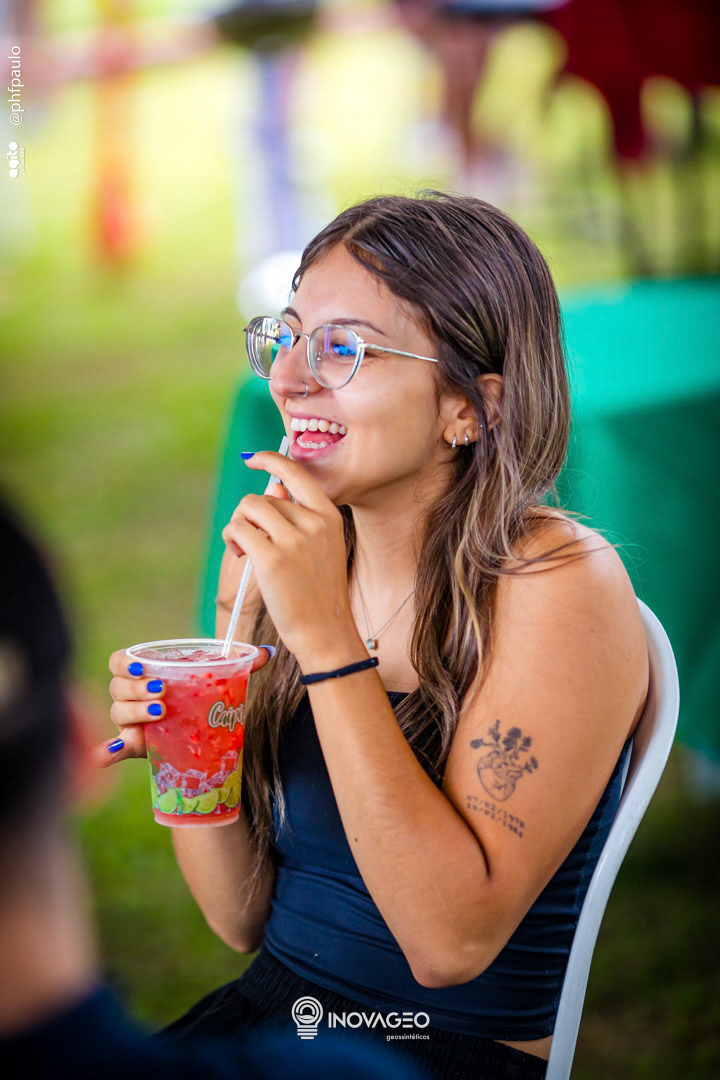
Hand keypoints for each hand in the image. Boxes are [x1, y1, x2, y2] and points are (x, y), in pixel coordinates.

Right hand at [92, 646, 273, 766]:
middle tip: (162, 693)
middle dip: (137, 688)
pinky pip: (114, 749)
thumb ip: (241, 664)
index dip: (125, 662)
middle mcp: (131, 695)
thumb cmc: (202, 697)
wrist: (199, 730)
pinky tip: (104, 755)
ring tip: (160, 713)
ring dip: (134, 712)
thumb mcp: (218, 679)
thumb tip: (268, 653)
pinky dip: (107, 751)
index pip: (120, 662)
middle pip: (118, 687)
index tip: (144, 666)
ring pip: (118, 712)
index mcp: (145, 673)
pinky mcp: (134, 745)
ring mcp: (130, 721)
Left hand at [221, 453, 362, 666]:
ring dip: (238, 525)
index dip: (272, 460)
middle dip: (250, 515)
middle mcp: (313, 523)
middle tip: (251, 541)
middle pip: (265, 497)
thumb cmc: (319, 593)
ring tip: (244, 548)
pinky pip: (238, 529)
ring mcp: (293, 540)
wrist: (326, 631)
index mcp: (328, 517)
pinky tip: (241, 555)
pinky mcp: (272, 559)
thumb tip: (272, 487)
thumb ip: (297, 517)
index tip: (254, 459)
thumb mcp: (320, 548)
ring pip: (248, 508)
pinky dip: (232, 538)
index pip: (297, 473)